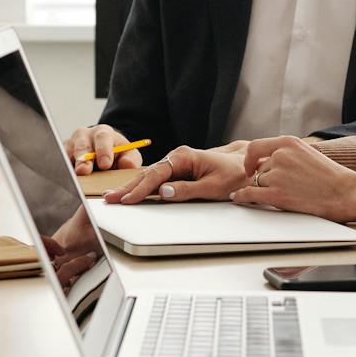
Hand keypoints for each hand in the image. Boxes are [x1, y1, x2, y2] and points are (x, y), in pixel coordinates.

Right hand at [66, 125, 139, 175]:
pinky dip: (62, 169)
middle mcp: (84, 136)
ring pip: (68, 152)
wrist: (103, 152)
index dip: (103, 151)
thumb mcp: (128, 153)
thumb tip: (127, 165)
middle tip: (84, 171)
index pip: (103, 138)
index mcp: (103, 133)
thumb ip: (131, 159)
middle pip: (82, 144)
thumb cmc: (116, 153)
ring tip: (73, 175)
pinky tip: (65, 178)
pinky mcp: (62, 155)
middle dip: (83, 159)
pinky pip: (59, 161)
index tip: (105, 164)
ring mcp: (71, 145)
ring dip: (70, 165)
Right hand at [103, 145, 246, 202]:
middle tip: (109, 199)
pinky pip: (156, 180)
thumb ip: (188, 190)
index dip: (141, 188)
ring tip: (114, 197)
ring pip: (149, 177)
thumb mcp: (213, 186)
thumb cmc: (233, 175)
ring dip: (132, 188)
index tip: (128, 200)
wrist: (246, 167)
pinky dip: (142, 188)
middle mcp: (177, 157)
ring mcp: (176, 164)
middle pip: (148, 174)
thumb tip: (164, 192)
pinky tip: (131, 194)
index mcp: (184, 157)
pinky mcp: (177, 172)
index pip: (157, 174)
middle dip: (128, 188)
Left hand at [228, 136, 355, 221]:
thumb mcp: (308, 153)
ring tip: (280, 195)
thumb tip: (267, 162)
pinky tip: (239, 199)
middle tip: (275, 188)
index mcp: (289, 143)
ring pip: (256, 182)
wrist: (346, 193)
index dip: (249, 159)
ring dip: (262, 189)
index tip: (250, 167)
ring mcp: (277, 175)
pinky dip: (242, 197)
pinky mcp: (276, 194)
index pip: (255, 146)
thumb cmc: (332, 177)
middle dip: (263, 178)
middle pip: (259, 168)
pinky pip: (250, 194)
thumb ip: (288, 154)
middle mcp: (280, 156)